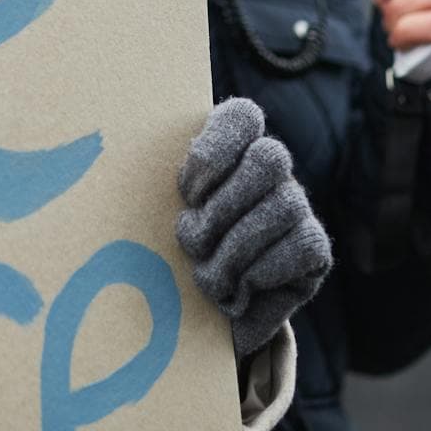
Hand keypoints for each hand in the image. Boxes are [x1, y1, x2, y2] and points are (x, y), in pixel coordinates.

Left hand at [176, 99, 330, 356]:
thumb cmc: (174, 252)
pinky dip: (261, 273)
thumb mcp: (162, 216)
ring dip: (235, 250)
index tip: (187, 193)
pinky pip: (301, 247)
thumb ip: (162, 191)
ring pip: (283, 206)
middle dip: (224, 207)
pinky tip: (239, 291)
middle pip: (269, 158)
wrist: (203, 314)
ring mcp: (297, 205)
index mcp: (230, 148)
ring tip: (206, 277)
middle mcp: (271, 169)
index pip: (242, 116)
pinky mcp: (315, 246)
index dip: (216, 150)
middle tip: (192, 240)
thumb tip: (115, 158)